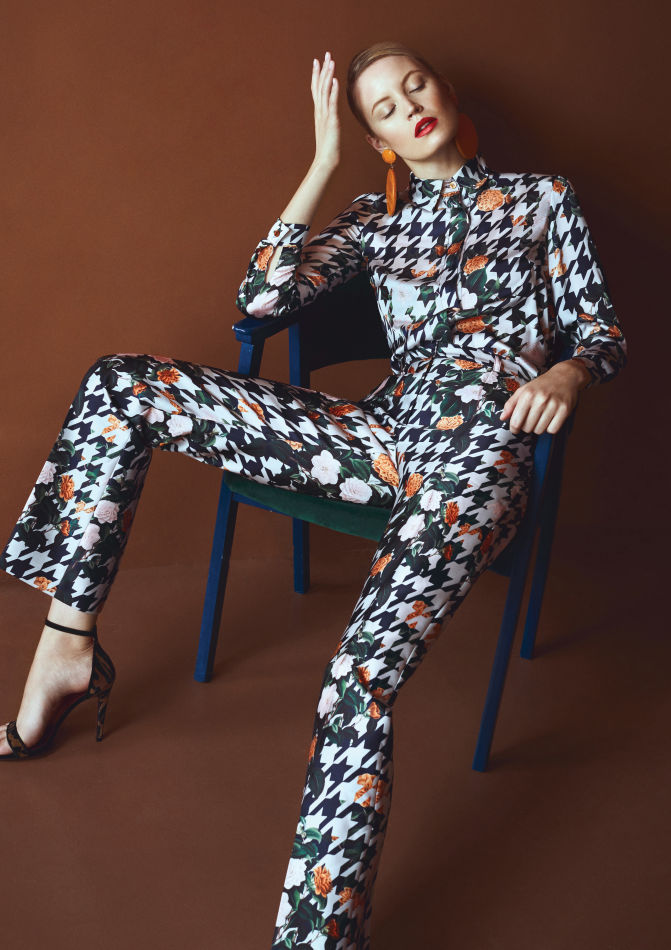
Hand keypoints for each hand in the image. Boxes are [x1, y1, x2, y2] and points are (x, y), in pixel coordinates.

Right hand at [311, 51, 339, 170]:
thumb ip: (328, 119)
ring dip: (328, 75)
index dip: (316, 74)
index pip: (316, 89)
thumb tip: (331, 114)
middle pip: (319, 86)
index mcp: (318, 112)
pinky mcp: (331, 121)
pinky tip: (335, 81)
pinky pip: (331, 103)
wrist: (326, 159)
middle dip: (323, 69)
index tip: (317, 61)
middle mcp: (320, 111)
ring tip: (331, 62)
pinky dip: (333, 91)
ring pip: (325, 91)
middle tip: (326, 54)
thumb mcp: (328, 129)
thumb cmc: (328, 147)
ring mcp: (324, 115)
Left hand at [499, 360, 589, 434]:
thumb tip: (502, 417)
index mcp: (527, 394)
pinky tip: (550, 419)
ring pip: (540, 430)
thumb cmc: (542, 385)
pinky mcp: (565, 410)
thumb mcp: (524, 390)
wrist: (565, 376)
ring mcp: (553, 405)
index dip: (514, 428)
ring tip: (541, 418)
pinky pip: (552, 430)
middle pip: (527, 428)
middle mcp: (540, 399)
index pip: (516, 421)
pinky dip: (550, 428)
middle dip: (527, 426)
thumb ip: (511, 404)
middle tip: (531, 419)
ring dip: (539, 427)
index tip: (516, 428)